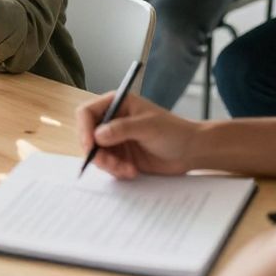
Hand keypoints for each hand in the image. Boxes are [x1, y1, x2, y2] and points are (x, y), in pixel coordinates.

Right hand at [75, 92, 198, 178]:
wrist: (191, 151)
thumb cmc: (174, 131)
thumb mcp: (148, 127)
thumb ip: (121, 129)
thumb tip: (97, 135)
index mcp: (117, 104)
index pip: (87, 112)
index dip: (84, 128)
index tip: (89, 146)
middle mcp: (112, 121)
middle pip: (87, 136)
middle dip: (97, 153)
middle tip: (110, 164)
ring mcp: (115, 139)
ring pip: (96, 154)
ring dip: (108, 165)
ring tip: (127, 170)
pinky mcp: (121, 156)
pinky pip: (107, 165)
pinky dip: (116, 171)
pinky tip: (132, 171)